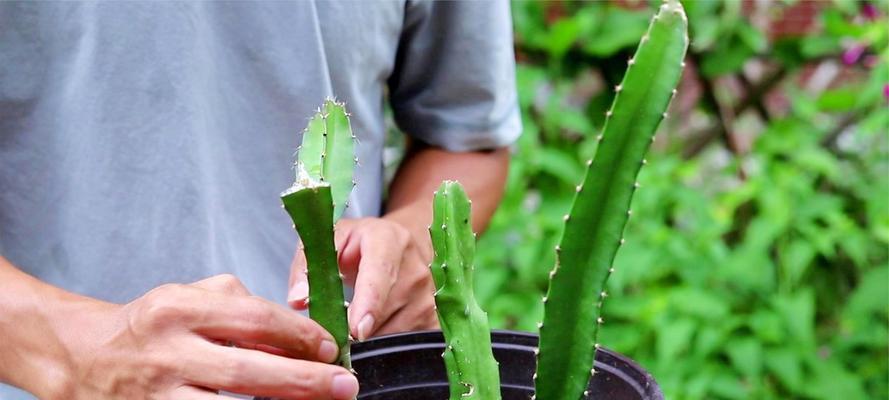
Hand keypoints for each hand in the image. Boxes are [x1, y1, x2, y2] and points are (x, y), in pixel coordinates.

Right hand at [30, 275, 358, 399]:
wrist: (82, 358)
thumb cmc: (151, 325)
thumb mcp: (189, 295)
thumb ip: (240, 304)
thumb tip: (296, 332)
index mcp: (181, 308)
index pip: (256, 319)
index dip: (301, 334)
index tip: (331, 347)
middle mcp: (169, 350)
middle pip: (250, 370)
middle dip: (305, 380)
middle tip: (345, 385)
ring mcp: (160, 392)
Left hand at [288, 217, 437, 340]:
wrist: (400, 242)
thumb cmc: (358, 243)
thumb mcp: (329, 242)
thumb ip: (307, 266)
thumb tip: (297, 301)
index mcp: (387, 240)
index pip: (381, 273)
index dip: (370, 302)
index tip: (357, 329)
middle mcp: (414, 266)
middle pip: (386, 310)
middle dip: (358, 329)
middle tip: (337, 335)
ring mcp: (428, 293)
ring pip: (396, 331)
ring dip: (371, 339)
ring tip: (355, 327)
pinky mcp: (434, 315)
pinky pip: (409, 343)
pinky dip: (387, 346)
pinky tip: (375, 335)